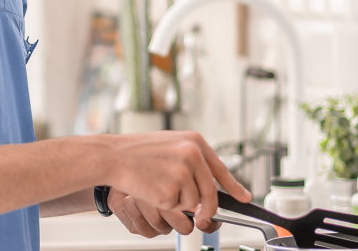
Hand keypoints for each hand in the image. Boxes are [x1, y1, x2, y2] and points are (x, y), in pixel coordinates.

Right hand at [100, 130, 249, 228]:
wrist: (112, 156)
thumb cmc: (136, 152)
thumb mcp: (170, 146)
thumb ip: (191, 162)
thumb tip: (208, 186)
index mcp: (194, 141)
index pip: (220, 169)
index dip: (234, 186)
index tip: (244, 198)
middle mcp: (192, 154)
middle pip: (210, 192)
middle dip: (206, 209)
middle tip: (200, 217)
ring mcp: (183, 172)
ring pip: (194, 203)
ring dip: (178, 203)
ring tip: (159, 186)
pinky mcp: (171, 189)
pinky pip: (177, 208)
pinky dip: (166, 205)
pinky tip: (153, 189)